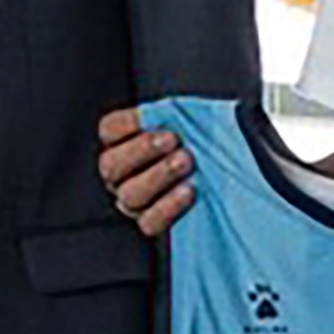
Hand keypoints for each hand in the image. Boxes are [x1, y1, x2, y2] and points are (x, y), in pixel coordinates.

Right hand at [98, 108, 193, 240]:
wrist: (224, 171)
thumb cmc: (203, 140)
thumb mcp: (190, 118)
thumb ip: (175, 113)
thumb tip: (169, 111)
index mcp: (121, 142)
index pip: (109, 130)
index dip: (126, 124)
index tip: (151, 117)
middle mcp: (120, 174)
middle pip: (111, 165)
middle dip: (143, 150)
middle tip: (173, 140)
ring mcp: (132, 201)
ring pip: (129, 195)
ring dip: (158, 176)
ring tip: (186, 162)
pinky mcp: (150, 222)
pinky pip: (149, 222)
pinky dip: (168, 206)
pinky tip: (190, 190)